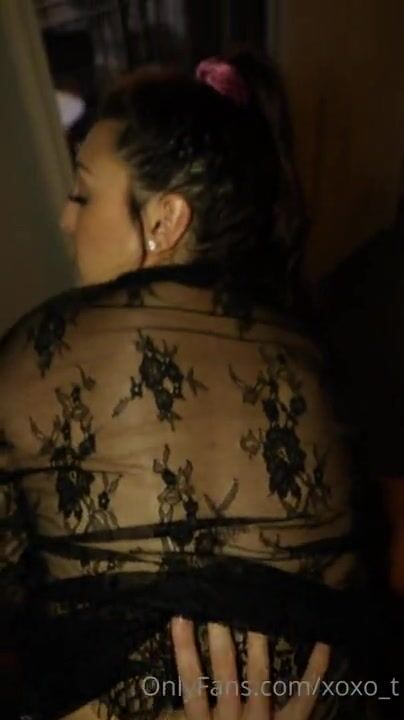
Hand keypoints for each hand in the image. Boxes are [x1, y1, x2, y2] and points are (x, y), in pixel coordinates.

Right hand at [170, 617, 329, 719]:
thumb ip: (183, 715)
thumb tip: (155, 709)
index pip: (192, 686)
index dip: (185, 652)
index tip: (179, 618)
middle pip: (226, 674)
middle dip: (222, 639)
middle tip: (220, 605)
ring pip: (260, 678)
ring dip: (259, 645)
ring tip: (257, 610)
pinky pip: (305, 696)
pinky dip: (316, 670)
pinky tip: (324, 643)